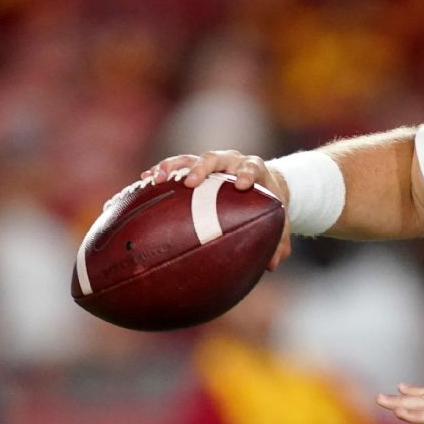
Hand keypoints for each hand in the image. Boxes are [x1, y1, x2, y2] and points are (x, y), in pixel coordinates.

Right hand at [142, 150, 292, 270]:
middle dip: (202, 168)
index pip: (252, 167)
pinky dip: (161, 172)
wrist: (261, 182)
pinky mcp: (194, 168)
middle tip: (191, 182)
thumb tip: (272, 265)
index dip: (247, 173)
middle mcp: (230, 161)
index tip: (243, 184)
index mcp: (254, 169)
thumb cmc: (269, 203)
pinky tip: (144, 181)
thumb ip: (278, 242)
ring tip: (156, 179)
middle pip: (214, 158)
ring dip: (172, 167)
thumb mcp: (278, 221)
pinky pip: (175, 168)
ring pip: (189, 159)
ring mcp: (210, 163)